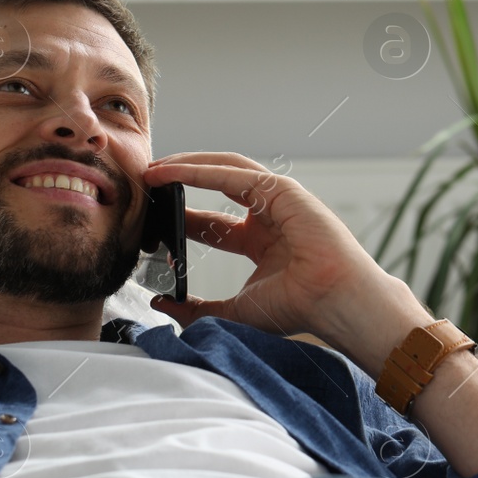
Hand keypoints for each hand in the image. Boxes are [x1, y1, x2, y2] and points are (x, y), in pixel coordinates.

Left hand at [141, 152, 427, 364]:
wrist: (333, 302)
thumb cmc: (297, 308)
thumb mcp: (233, 311)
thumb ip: (195, 308)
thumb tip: (158, 302)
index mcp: (258, 242)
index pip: (210, 221)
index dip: (179, 217)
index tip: (149, 219)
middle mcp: (266, 216)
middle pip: (213, 187)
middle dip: (178, 183)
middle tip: (145, 183)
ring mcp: (276, 198)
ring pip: (223, 169)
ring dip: (185, 166)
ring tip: (152, 170)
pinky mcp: (282, 188)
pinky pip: (233, 173)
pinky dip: (201, 169)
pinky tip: (173, 171)